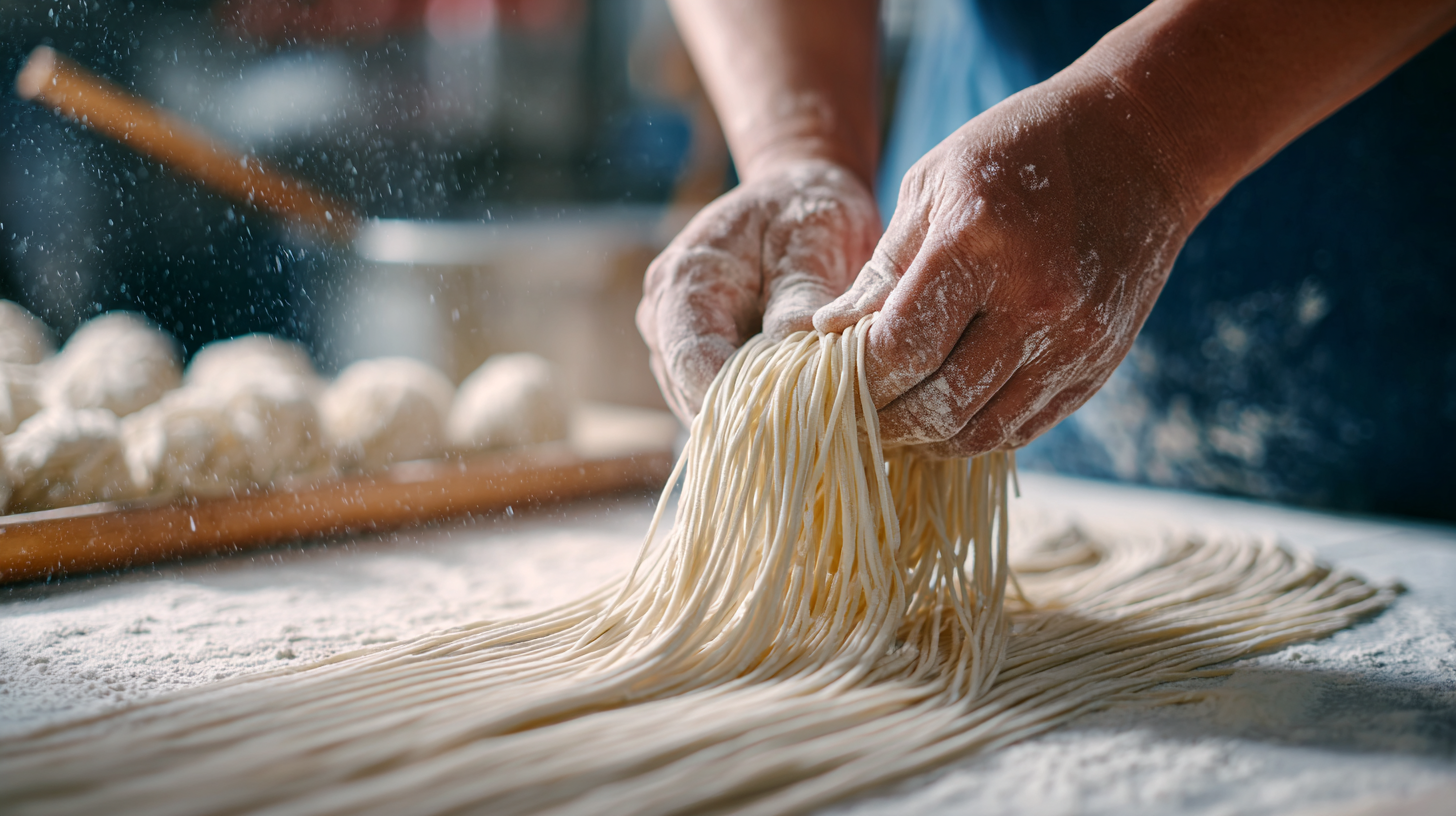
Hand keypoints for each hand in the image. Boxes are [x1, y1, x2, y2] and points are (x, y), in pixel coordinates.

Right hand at [638, 158, 878, 423]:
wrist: (797, 195)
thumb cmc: (807, 210)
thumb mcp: (816, 237)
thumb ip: (801, 294)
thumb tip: (794, 349)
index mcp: (683, 279)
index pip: (693, 361)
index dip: (741, 400)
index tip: (799, 417)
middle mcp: (663, 316)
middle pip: (693, 393)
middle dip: (751, 416)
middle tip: (817, 423)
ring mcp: (672, 342)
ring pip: (703, 407)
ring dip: (754, 419)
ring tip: (812, 415)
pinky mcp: (695, 360)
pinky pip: (719, 403)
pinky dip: (756, 412)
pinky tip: (799, 408)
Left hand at [815, 73, 1200, 456]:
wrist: (1145, 145)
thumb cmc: (1020, 149)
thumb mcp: (935, 183)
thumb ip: (883, 266)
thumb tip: (827, 332)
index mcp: (980, 244)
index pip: (899, 348)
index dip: (855, 377)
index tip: (830, 376)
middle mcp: (1034, 303)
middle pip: (937, 403)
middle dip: (881, 418)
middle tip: (849, 411)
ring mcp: (1074, 342)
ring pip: (978, 432)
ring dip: (925, 438)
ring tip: (893, 420)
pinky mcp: (1096, 366)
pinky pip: (1021, 429)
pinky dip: (973, 434)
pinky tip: (945, 414)